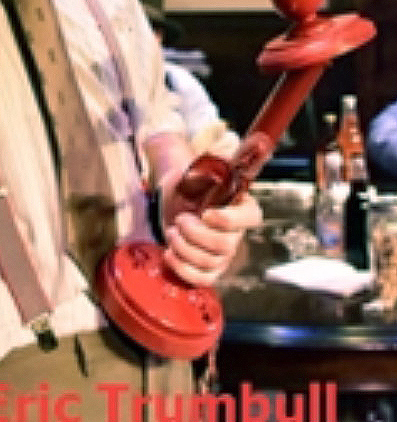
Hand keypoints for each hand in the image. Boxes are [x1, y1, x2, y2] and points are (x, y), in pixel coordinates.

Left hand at [160, 165, 261, 286]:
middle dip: (195, 234)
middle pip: (225, 245)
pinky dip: (182, 269)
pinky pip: (201, 279)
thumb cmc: (190, 185)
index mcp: (241, 207)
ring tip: (172, 232)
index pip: (252, 218)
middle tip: (179, 219)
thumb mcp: (201, 169)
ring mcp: (224, 255)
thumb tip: (244, 142)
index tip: (207, 213)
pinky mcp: (208, 270)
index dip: (230, 220)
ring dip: (184, 247)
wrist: (174, 201)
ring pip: (210, 262)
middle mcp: (236, 233)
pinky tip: (170, 254)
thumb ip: (220, 160)